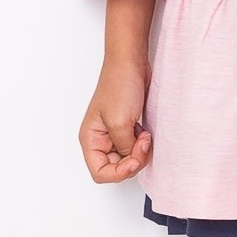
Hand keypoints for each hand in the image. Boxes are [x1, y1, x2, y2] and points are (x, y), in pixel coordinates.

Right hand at [80, 56, 153, 182]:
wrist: (131, 63)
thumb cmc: (119, 85)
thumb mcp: (120, 122)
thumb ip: (124, 147)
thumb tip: (132, 159)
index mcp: (90, 139)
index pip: (100, 173)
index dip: (118, 173)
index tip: (133, 161)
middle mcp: (100, 139)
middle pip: (116, 168)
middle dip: (132, 160)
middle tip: (142, 143)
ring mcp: (114, 134)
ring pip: (128, 159)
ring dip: (140, 153)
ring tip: (145, 136)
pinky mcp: (127, 128)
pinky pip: (135, 147)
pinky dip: (143, 145)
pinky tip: (146, 133)